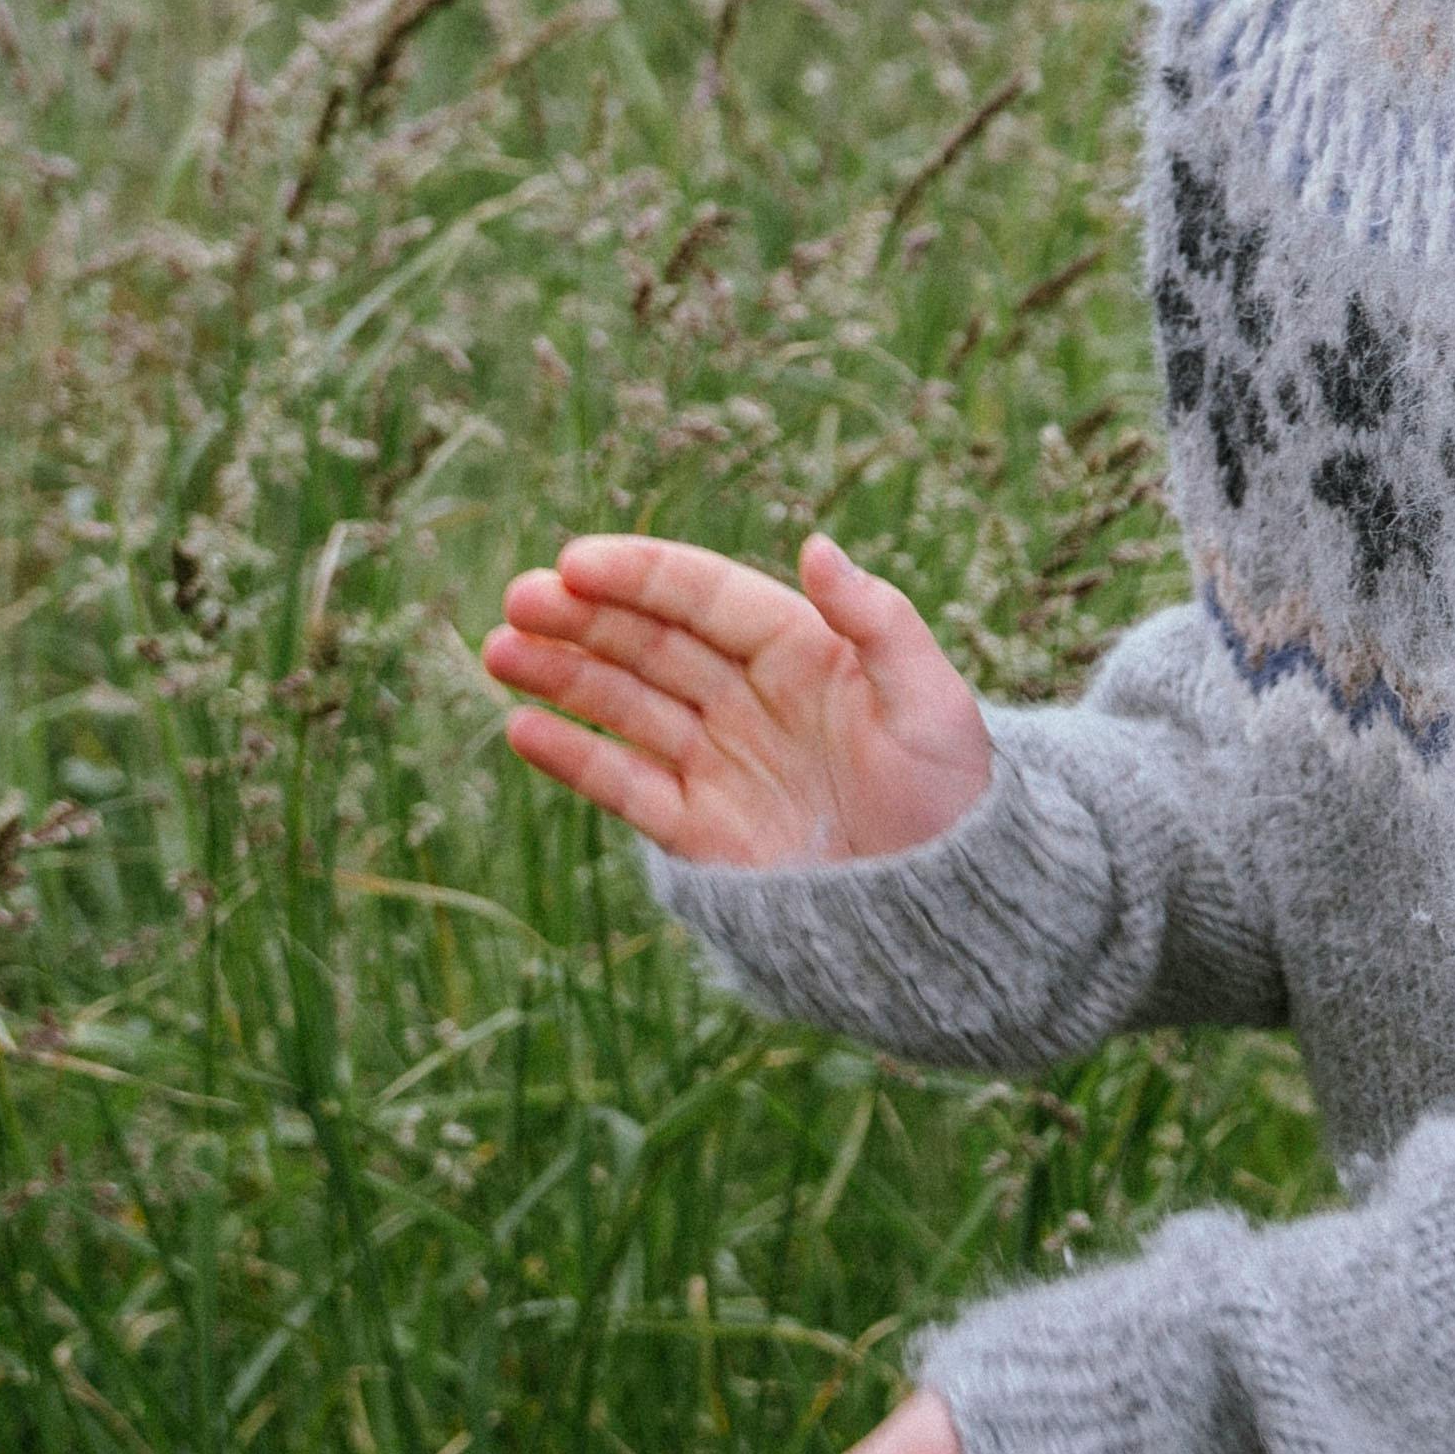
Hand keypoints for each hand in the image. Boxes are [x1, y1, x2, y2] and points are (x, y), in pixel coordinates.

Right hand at [484, 530, 992, 870]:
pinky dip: (574, 757)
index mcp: (804, 652)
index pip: (705, 597)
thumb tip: (815, 544)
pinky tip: (522, 730)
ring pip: (625, 704)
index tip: (574, 562)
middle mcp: (751, 697)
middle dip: (583, 617)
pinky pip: (625, 784)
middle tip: (518, 599)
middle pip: (652, 642)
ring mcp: (720, 761)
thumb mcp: (932, 702)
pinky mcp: (701, 829)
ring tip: (499, 651)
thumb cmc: (955, 795)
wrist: (950, 908)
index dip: (640, 575)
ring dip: (561, 675)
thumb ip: (878, 622)